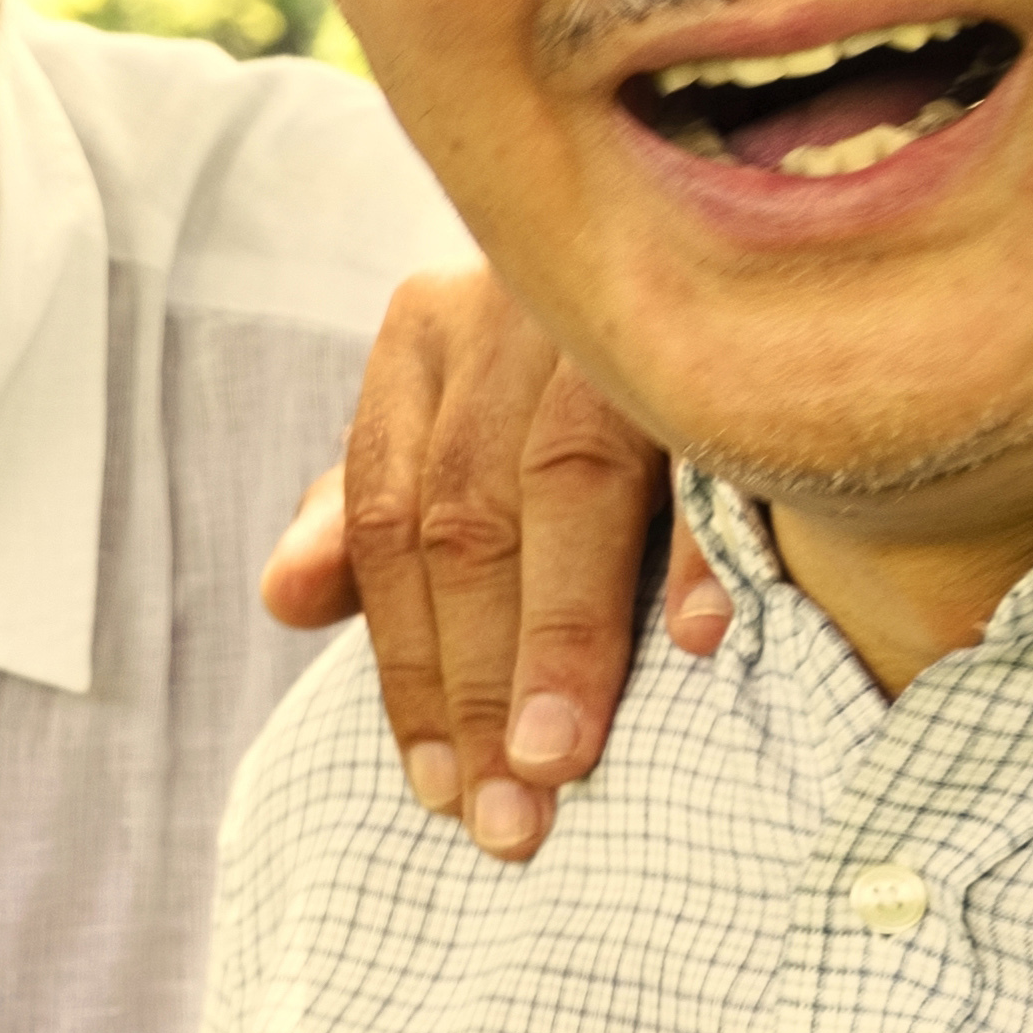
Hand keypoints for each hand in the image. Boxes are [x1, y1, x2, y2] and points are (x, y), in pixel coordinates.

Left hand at [256, 262, 728, 863]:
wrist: (737, 215)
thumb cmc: (569, 370)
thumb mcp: (454, 424)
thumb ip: (372, 512)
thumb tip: (285, 599)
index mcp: (429, 333)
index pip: (390, 522)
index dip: (408, 663)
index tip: (434, 787)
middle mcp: (512, 311)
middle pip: (469, 518)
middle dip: (479, 681)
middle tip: (503, 817)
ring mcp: (625, 311)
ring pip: (564, 486)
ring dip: (561, 639)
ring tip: (559, 765)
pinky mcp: (746, 323)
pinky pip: (715, 443)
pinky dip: (700, 542)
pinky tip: (698, 640)